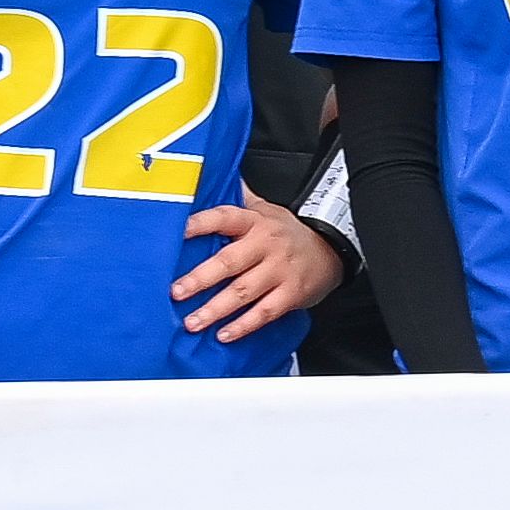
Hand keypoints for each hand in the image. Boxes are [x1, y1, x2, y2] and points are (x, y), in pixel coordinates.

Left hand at [172, 200, 346, 343]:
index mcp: (256, 222)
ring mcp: (279, 271)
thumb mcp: (267, 210)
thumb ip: (240, 199)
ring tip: (192, 322)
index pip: (225, 217)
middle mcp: (266, 245)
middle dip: (201, 278)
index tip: (178, 232)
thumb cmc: (288, 232)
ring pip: (244, 291)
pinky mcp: (291, 294)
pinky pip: (265, 312)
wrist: (333, 249)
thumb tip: (217, 175)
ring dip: (215, 309)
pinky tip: (224, 334)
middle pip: (230, 261)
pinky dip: (244, 325)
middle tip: (176, 292)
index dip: (201, 223)